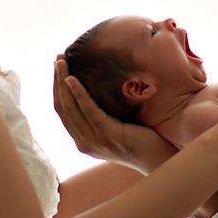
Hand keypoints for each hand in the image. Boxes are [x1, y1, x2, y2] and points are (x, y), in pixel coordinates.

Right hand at [54, 56, 176, 174]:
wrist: (160, 158)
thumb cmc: (144, 139)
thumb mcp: (117, 126)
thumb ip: (104, 115)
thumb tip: (101, 86)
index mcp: (84, 140)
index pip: (63, 112)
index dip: (57, 88)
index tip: (58, 67)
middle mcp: (85, 142)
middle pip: (63, 108)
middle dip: (57, 81)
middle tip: (58, 58)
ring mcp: (95, 140)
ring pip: (71, 108)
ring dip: (63, 82)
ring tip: (62, 62)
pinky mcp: (108, 135)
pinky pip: (89, 110)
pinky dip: (78, 93)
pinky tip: (73, 79)